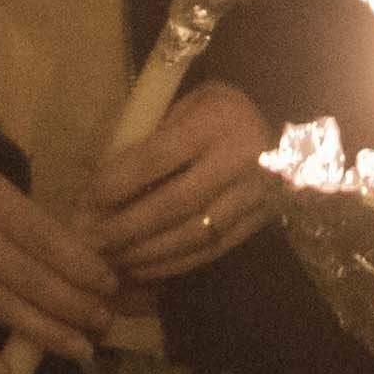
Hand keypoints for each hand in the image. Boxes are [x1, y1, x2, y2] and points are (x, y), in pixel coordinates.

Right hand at [0, 155, 122, 373]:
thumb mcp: (1, 185)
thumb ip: (36, 222)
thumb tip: (89, 268)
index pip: (41, 236)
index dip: (78, 264)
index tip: (109, 285)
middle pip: (24, 274)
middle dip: (69, 303)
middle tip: (103, 321)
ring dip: (42, 331)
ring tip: (79, 348)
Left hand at [79, 82, 279, 288]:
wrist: (286, 132)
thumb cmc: (220, 112)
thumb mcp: (187, 104)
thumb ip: (151, 135)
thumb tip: (100, 176)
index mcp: (216, 121)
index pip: (156, 158)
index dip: (117, 182)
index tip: (87, 201)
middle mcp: (239, 160)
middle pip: (173, 204)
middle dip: (126, 227)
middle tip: (91, 240)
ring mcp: (253, 196)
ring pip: (192, 235)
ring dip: (145, 253)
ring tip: (111, 258)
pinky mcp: (259, 223)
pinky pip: (210, 251)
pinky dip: (173, 264)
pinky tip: (143, 268)